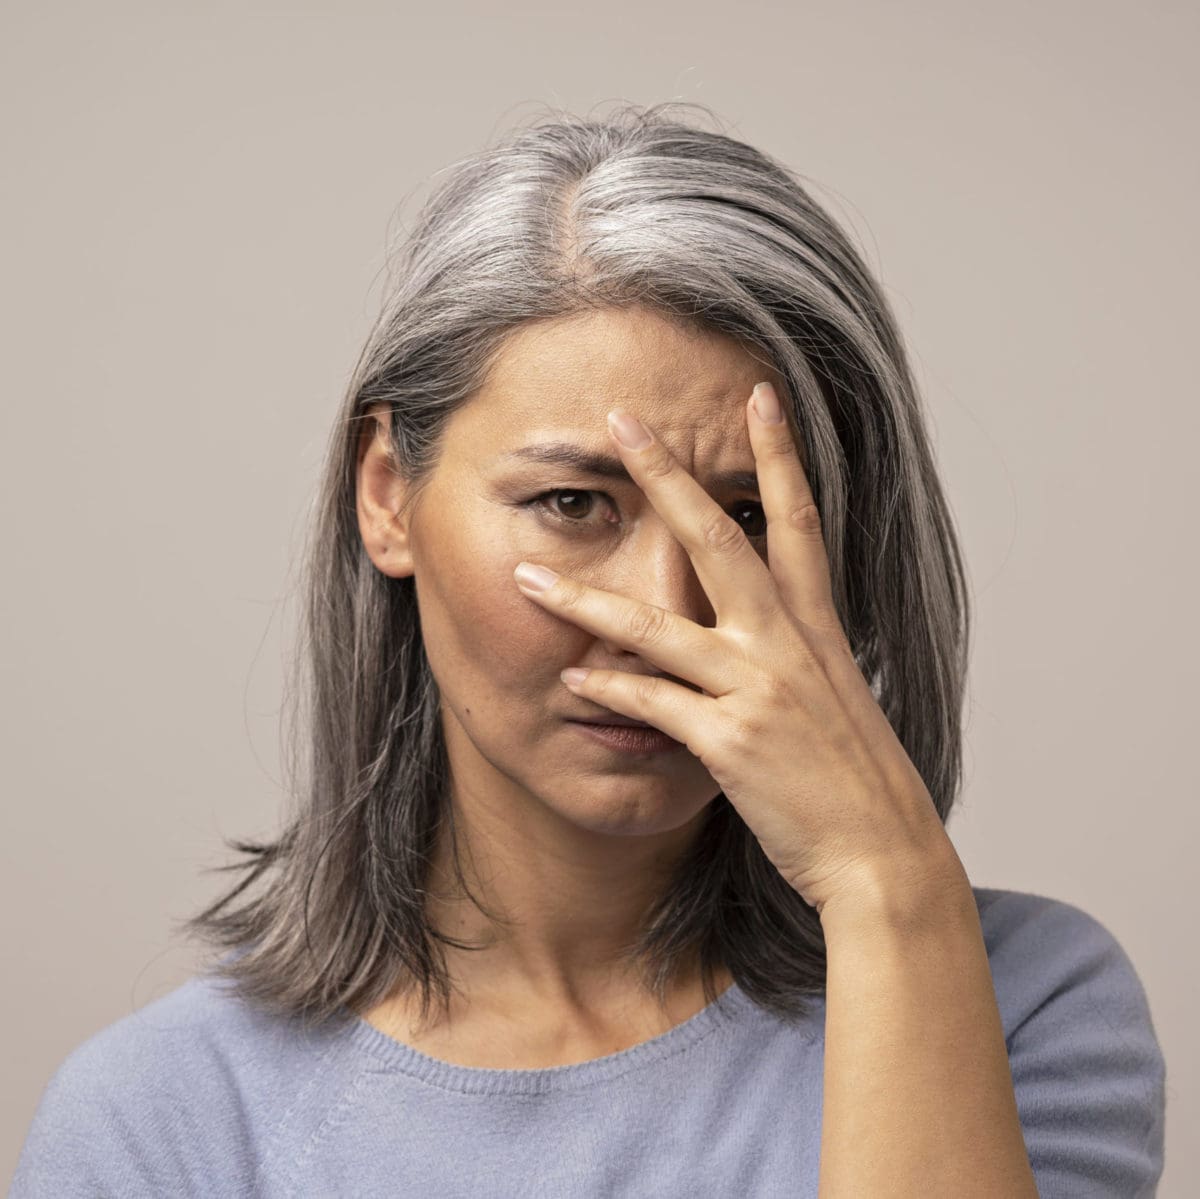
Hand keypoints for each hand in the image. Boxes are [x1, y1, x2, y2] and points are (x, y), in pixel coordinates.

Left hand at [512, 382, 953, 914]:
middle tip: (624, 421)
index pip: (799, 521)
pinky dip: (609, 692)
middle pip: (721, 541)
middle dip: (670, 477)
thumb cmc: (855, 778)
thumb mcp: (835, 696)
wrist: (885, 854)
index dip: (780, 455)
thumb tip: (757, 627)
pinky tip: (569, 685)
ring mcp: (759, 690)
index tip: (762, 396)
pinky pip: (653, 704)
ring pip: (661, 627)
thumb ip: (794, 651)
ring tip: (529, 582)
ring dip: (588, 603)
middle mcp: (788, 645)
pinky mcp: (732, 742)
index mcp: (816, 628)